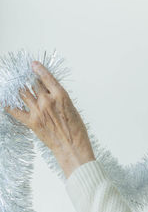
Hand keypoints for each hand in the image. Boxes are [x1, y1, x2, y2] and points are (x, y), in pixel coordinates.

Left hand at [4, 61, 94, 178]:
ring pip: (23, 94)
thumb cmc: (76, 130)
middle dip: (30, 80)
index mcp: (60, 95)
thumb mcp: (72, 108)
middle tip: (27, 78)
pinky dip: (9, 105)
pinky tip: (6, 102)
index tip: (33, 64)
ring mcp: (38, 111)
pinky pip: (15, 110)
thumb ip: (59, 99)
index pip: (46, 77)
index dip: (38, 69)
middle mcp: (47, 101)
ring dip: (20, 89)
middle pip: (34, 84)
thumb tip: (50, 93)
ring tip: (18, 86)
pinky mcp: (31, 121)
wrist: (72, 146)